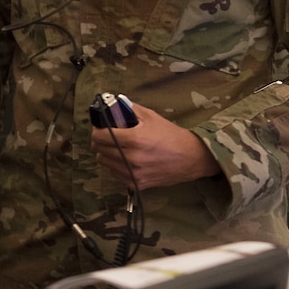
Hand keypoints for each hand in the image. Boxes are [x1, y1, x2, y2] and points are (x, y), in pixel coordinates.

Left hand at [90, 102, 220, 188]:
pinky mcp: (136, 184)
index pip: (100, 137)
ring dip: (106, 154)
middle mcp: (131, 158)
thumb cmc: (171, 135)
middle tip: (107, 136)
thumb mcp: (150, 116)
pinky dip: (115, 166)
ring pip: (104, 163)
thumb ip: (129, 109)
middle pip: (99, 150)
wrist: (190, 158)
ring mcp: (133, 173)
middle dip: (100, 141)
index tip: (101, 127)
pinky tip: (124, 159)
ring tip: (117, 147)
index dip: (97, 130)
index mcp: (134, 139)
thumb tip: (112, 104)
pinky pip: (114, 174)